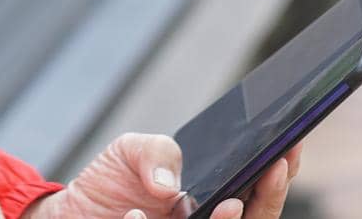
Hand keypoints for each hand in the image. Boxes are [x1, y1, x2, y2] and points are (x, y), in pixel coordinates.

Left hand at [23, 134, 302, 218]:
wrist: (71, 213)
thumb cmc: (110, 184)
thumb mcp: (131, 150)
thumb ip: (157, 152)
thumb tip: (170, 186)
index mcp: (211, 202)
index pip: (257, 194)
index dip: (278, 175)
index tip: (290, 148)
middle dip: (270, 199)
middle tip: (272, 170)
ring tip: (228, 204)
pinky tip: (136, 216)